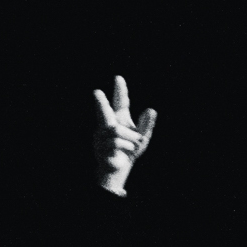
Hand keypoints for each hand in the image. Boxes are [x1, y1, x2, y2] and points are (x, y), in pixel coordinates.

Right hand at [89, 75, 158, 195]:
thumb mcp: (143, 137)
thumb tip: (150, 109)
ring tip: (134, 146)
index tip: (118, 78)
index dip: (120, 90)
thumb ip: (147, 124)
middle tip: (96, 91)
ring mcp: (101, 137)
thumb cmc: (130, 150)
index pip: (120, 102)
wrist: (120, 168)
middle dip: (100, 102)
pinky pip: (117, 143)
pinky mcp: (100, 147)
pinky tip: (125, 153)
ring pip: (118, 131)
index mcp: (119, 119)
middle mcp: (108, 126)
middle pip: (103, 112)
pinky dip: (128, 148)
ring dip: (132, 139)